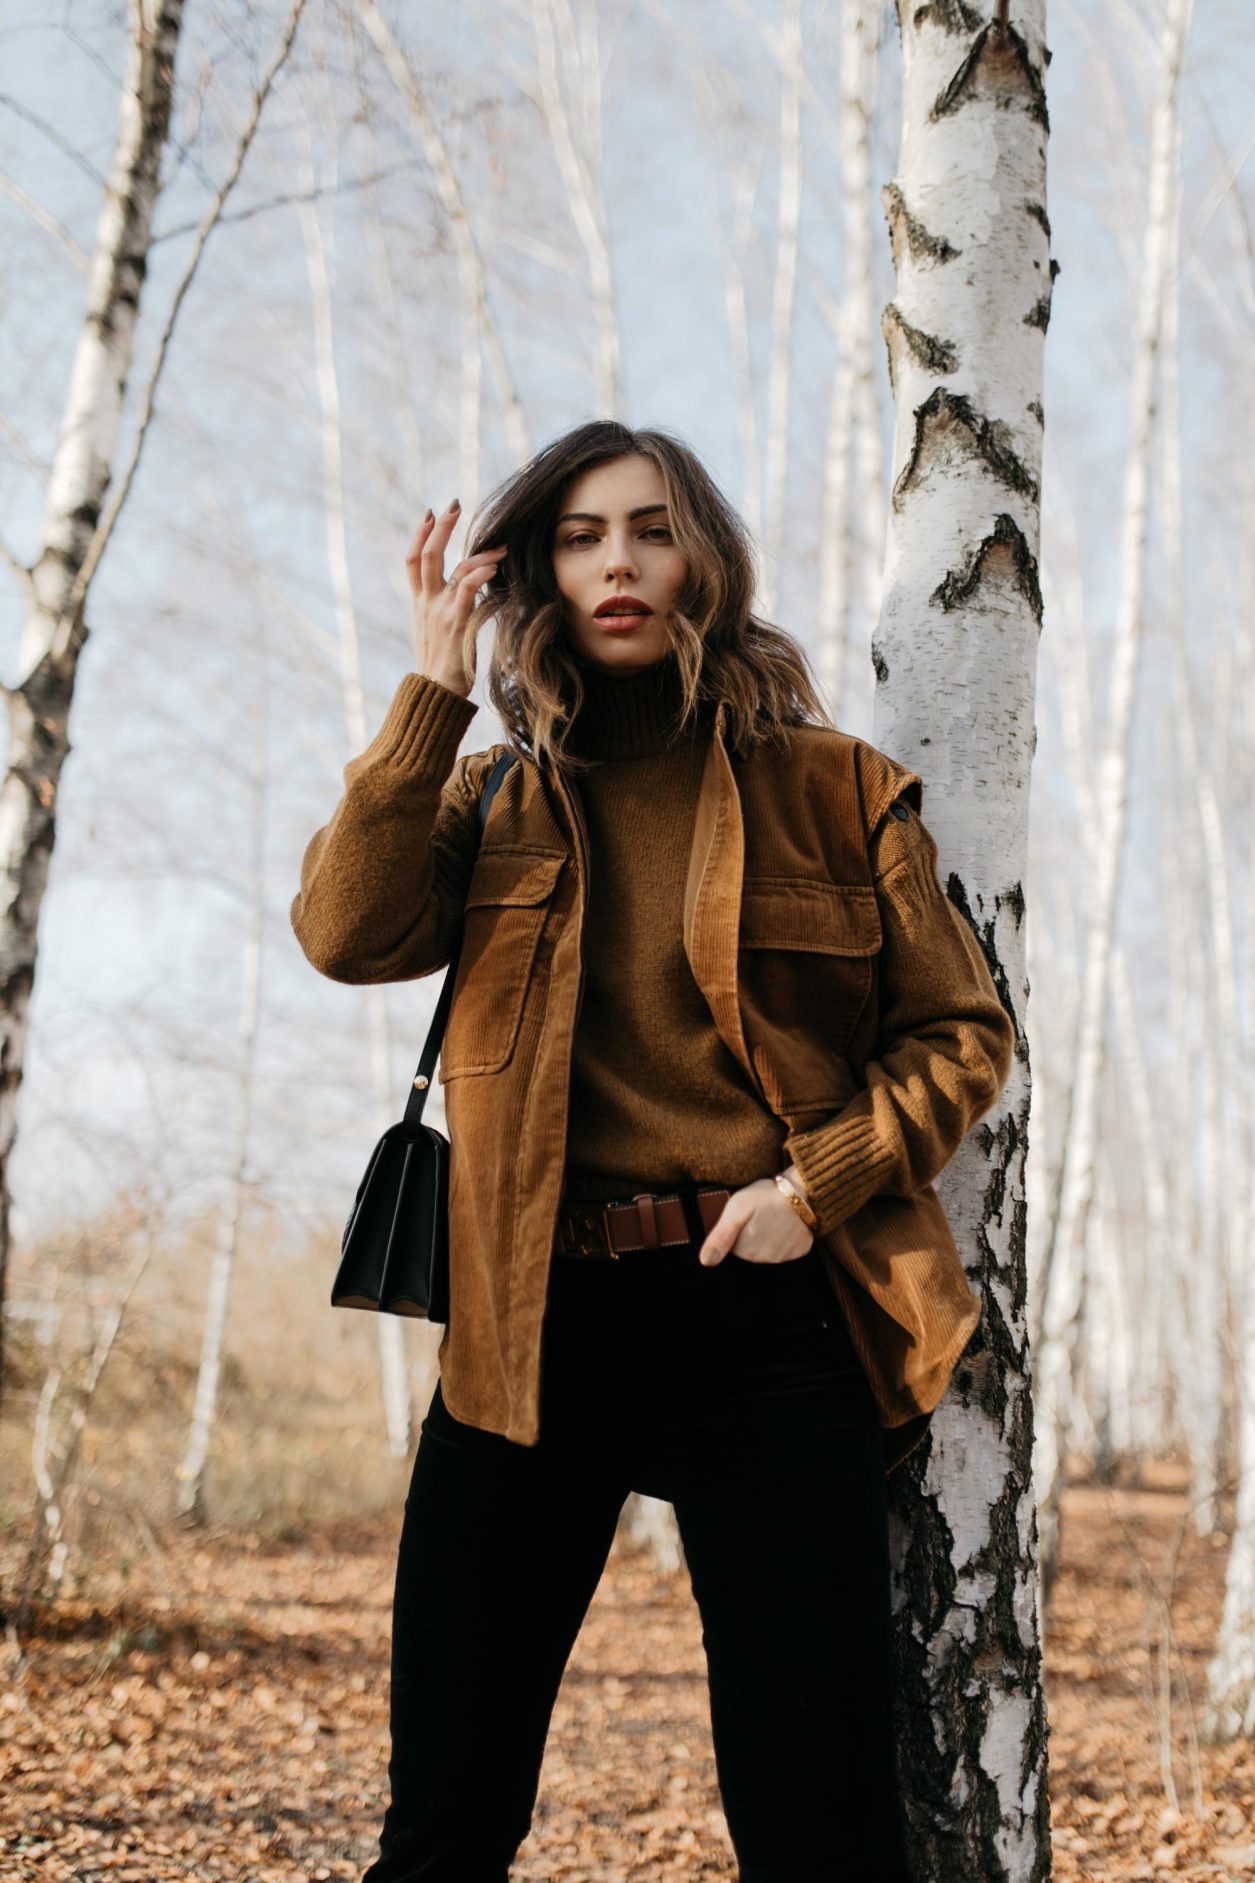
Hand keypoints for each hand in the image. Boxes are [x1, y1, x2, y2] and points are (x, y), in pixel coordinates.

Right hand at [406, 499, 507, 696]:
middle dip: (440, 527)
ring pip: (451, 568)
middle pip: (426, 554)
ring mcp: (439, 611)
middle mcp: (426, 603)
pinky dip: (480, 574)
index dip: (419, 535)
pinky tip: (494, 568)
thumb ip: (448, 611)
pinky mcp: (455, 622)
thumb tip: (470, 594)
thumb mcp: (438, 634)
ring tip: (501, 548)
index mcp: (419, 603)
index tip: (431, 514)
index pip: (412, 561)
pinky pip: (467, 590)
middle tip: (454, 505)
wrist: (435, 693)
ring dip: (479, 553)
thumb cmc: (443, 668)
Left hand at [698, 1172, 815, 1266]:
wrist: (803, 1189)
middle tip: (758, 1215)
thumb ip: (720, 1236)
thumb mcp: (737, 1208)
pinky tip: (785, 1223)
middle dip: (751, 1235)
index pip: (732, 1248)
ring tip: (772, 1217)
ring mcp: (783, 1257)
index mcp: (745, 1250)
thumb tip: (705, 1262)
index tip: (743, 1218)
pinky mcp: (800, 1251)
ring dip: (767, 1237)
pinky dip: (785, 1238)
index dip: (735, 1230)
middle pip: (749, 1251)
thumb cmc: (766, 1196)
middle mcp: (764, 1259)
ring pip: (767, 1250)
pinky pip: (787, 1249)